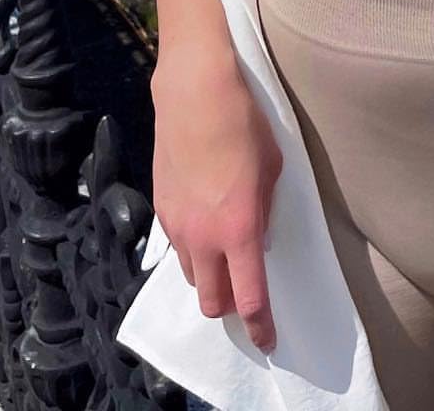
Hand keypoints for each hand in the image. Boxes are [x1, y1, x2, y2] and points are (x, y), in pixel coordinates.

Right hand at [151, 53, 284, 354]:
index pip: (249, 298)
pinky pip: (177, 245)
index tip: (268, 341)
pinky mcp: (161, 207)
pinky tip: (203, 219)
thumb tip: (258, 235)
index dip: (260, 326)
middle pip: (211, 301)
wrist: (195, 92)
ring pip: (191, 275)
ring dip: (208, 275)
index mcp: (239, 230)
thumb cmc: (244, 124)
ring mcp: (177, 225)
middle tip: (243, 290)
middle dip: (228, 306)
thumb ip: (265, 211)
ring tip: (223, 252)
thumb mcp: (272, 168)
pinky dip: (192, 246)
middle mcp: (204, 237)